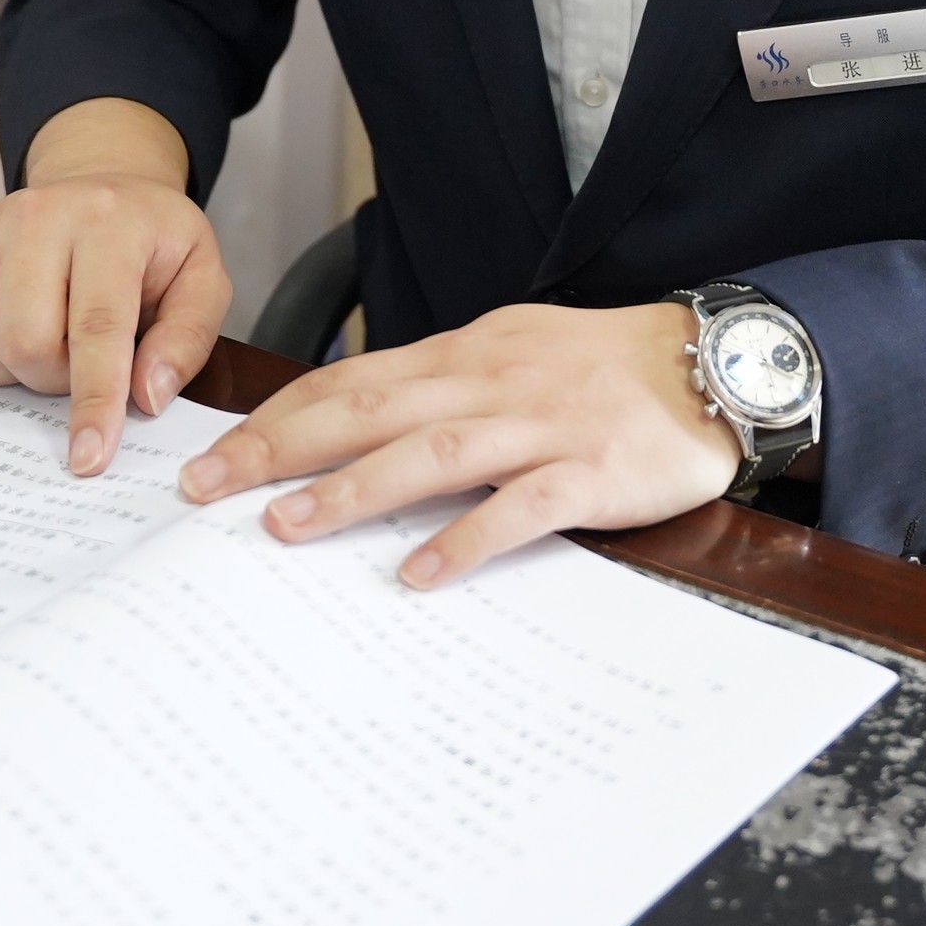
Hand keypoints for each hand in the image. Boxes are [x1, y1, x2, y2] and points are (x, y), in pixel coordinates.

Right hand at [0, 99, 231, 477]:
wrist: (102, 184)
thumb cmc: (151, 243)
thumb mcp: (201, 278)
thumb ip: (185, 340)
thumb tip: (147, 398)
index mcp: (109, 225)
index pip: (96, 328)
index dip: (93, 401)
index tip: (89, 459)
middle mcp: (37, 218)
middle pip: (24, 343)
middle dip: (52, 380)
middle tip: (77, 360)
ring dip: (4, 371)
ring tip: (40, 345)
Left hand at [178, 302, 743, 587]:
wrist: (717, 365)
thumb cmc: (610, 366)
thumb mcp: (517, 352)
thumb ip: (445, 384)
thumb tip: (362, 418)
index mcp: (469, 352)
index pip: (354, 378)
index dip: (281, 413)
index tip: (216, 447)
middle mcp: (492, 381)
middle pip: (368, 409)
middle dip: (280, 447)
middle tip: (207, 487)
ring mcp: (541, 425)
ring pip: (429, 452)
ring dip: (350, 489)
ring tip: (284, 527)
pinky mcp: (592, 471)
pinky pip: (520, 506)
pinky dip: (466, 537)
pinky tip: (419, 573)